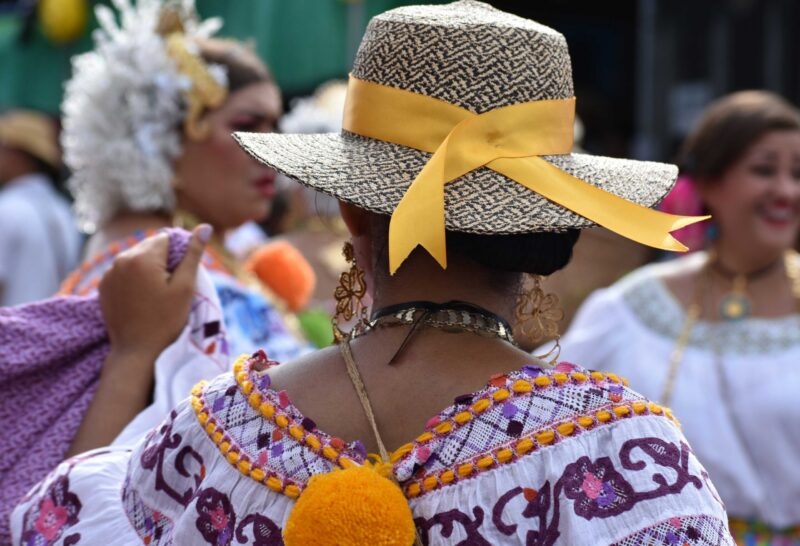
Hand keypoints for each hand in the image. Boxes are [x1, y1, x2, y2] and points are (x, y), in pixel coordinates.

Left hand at [99, 225, 211, 373]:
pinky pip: (123, 272)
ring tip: (155, 295)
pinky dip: (134, 279)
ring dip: (148, 269)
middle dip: (162, 260)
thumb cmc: (166, 321)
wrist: (136, 352)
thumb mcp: (185, 287)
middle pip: (150, 247)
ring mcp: (108, 273)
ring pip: (136, 259)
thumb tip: (206, 226)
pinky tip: (141, 299)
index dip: (178, 255)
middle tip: (170, 287)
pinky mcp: (102, 286)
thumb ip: (193, 254)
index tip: (181, 277)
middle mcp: (121, 259)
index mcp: (142, 257)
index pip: (167, 238)